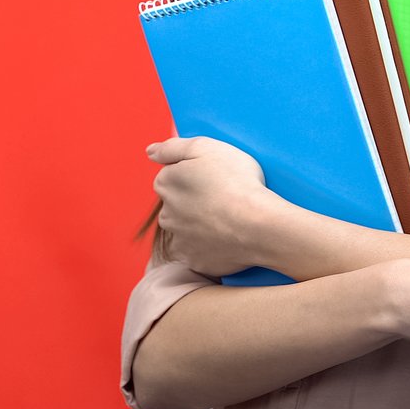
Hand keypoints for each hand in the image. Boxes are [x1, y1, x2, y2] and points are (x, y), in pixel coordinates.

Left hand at [147, 136, 278, 276]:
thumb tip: (150, 151)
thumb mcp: (204, 147)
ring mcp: (181, 240)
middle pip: (177, 204)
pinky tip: (230, 238)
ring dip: (201, 225)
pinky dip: (212, 247)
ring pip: (187, 230)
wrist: (259, 225)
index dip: (194, 175)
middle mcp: (166, 214)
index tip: (214, 177)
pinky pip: (201, 252)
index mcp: (166, 184)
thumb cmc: (236, 181)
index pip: (171, 177)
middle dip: (194, 201)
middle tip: (223, 197)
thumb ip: (172, 147)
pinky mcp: (197, 261)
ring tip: (230, 218)